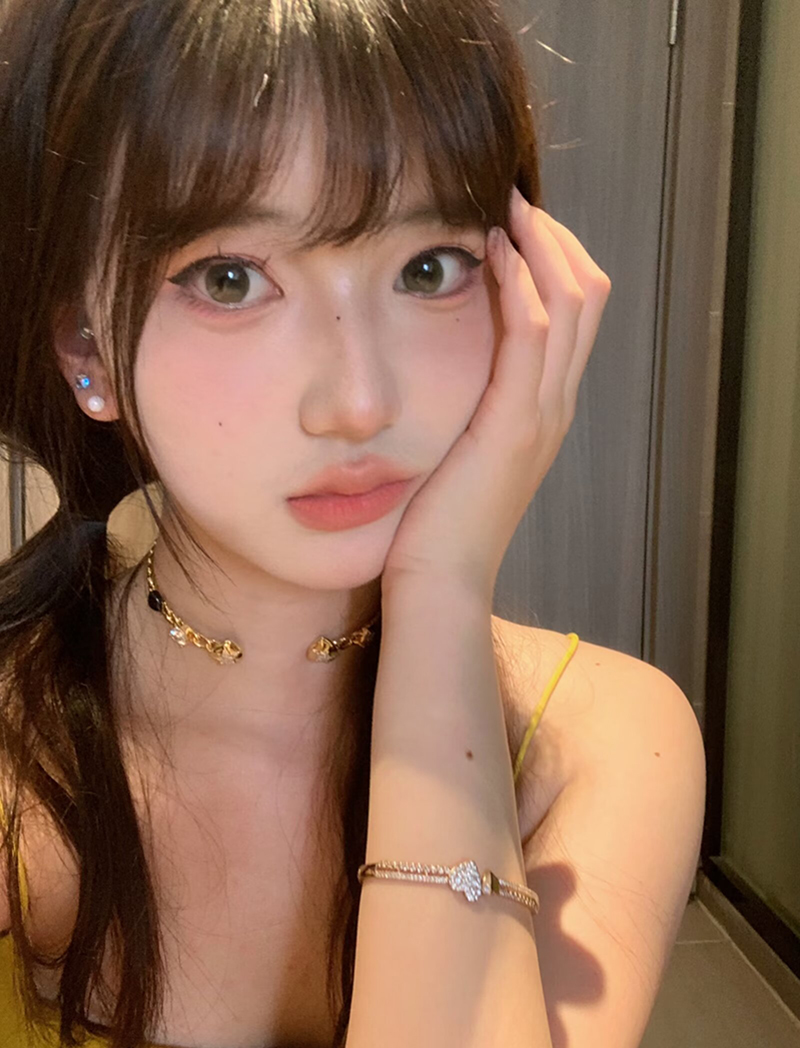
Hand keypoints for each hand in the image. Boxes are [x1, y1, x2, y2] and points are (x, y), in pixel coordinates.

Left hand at [382, 186, 611, 601]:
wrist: (440, 580)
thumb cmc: (436, 521)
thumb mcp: (459, 449)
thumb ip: (467, 403)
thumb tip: (443, 359)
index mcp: (545, 408)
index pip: (576, 311)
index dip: (555, 257)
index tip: (514, 220)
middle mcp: (555, 404)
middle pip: (589, 294)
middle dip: (557, 238)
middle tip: (514, 199)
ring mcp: (542, 414)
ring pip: (572, 303)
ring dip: (542, 246)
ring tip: (506, 209)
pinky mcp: (514, 424)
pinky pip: (532, 335)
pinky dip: (520, 284)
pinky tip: (492, 251)